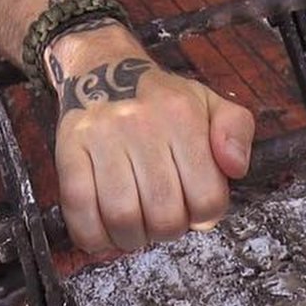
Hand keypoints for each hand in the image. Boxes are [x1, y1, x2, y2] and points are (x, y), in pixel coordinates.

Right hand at [47, 22, 254, 256]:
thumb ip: (237, 132)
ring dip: (132, 237)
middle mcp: (142, 124)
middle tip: (161, 218)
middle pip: (165, 216)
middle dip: (167, 230)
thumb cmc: (161, 99)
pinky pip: (79, 211)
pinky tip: (104, 230)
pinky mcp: (68, 151)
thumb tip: (235, 168)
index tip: (192, 206)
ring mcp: (101, 138)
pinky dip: (94, 235)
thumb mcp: (209, 103)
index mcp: (182, 115)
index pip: (207, 198)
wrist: (101, 68)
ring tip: (135, 225)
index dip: (203, 216)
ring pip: (123, 218)